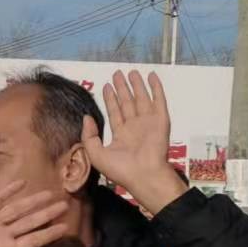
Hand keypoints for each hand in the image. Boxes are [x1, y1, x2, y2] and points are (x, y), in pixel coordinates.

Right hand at [0, 181, 71, 246]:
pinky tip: (22, 184)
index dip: (50, 234)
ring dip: (33, 201)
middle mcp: (5, 234)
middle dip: (47, 213)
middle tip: (64, 205)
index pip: (35, 239)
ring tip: (49, 193)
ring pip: (17, 209)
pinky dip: (9, 191)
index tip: (65, 228)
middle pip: (30, 221)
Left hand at [83, 70, 185, 215]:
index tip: (106, 86)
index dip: (111, 99)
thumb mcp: (96, 154)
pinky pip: (158, 100)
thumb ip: (89, 136)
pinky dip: (156, 88)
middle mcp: (135, 127)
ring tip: (131, 72)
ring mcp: (148, 123)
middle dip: (122, 88)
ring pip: (141, 98)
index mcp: (121, 135)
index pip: (115, 112)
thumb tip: (86, 117)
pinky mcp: (161, 121)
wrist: (144, 175)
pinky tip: (151, 76)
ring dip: (137, 85)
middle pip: (127, 102)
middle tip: (117, 73)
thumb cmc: (121, 169)